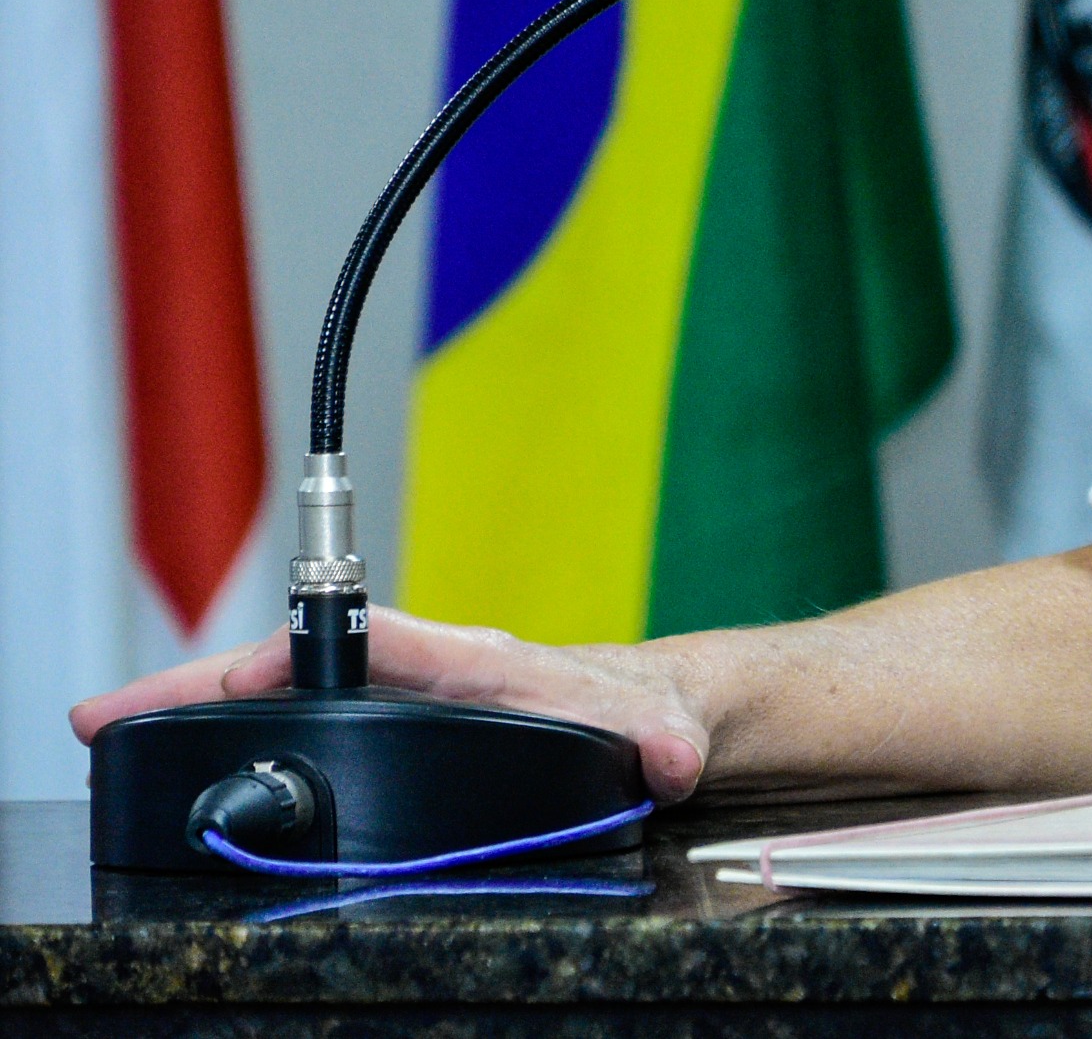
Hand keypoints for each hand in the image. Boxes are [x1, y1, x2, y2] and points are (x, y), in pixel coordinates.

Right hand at [67, 610, 716, 801]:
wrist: (653, 709)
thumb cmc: (639, 710)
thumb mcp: (657, 731)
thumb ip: (663, 744)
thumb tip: (666, 762)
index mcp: (470, 662)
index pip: (367, 646)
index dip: (290, 659)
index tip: (224, 678)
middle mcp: (426, 671)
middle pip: (294, 667)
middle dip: (199, 687)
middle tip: (106, 716)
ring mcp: (405, 698)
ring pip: (286, 692)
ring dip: (199, 709)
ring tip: (112, 732)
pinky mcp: (398, 727)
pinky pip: (303, 723)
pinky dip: (238, 729)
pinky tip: (188, 756)